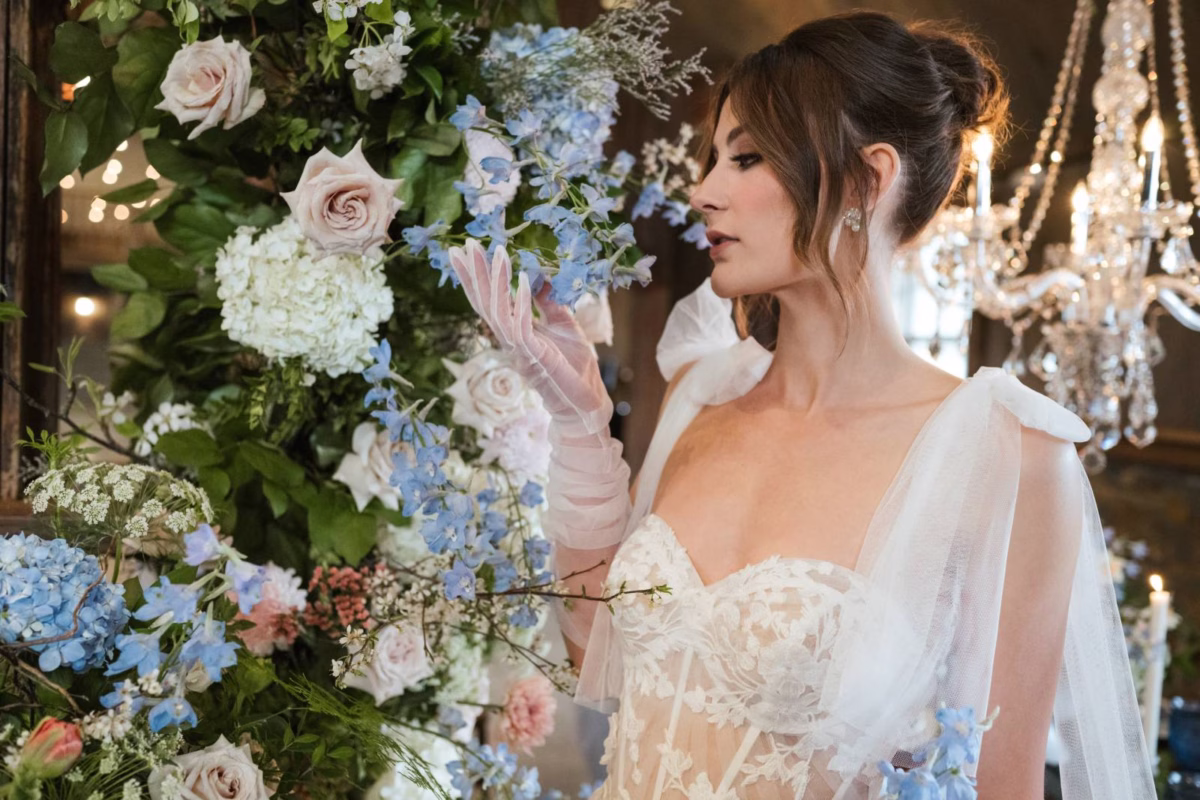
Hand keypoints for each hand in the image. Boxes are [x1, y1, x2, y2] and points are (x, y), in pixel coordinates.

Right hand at [448, 239, 612, 434]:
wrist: (587, 402)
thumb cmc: (576, 368)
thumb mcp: (565, 326)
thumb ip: (551, 304)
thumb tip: (542, 277)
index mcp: (516, 333)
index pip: (490, 301)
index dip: (477, 278)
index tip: (466, 253)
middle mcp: (511, 340)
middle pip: (486, 303)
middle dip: (476, 274)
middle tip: (465, 245)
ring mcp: (520, 349)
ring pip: (499, 311)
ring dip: (496, 281)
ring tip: (495, 252)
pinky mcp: (535, 357)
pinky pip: (522, 326)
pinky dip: (522, 301)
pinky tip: (523, 278)